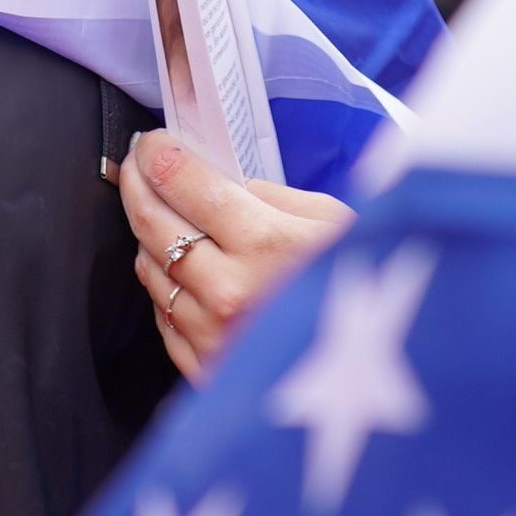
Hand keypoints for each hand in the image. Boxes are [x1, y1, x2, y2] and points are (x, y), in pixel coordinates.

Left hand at [118, 129, 353, 381]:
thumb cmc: (366, 288)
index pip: (187, 185)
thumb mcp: (332, 222)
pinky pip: (163, 317)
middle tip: (137, 166)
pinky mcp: (206, 371)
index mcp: (267, 245)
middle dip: (138, 185)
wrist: (377, 372)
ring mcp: (213, 337)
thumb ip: (269, 196)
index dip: (160, 155)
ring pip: (152, 271)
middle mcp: (230, 292)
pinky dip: (165, 287)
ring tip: (162, 216)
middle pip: (154, 226)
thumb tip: (219, 178)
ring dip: (149, 237)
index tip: (152, 143)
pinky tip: (181, 270)